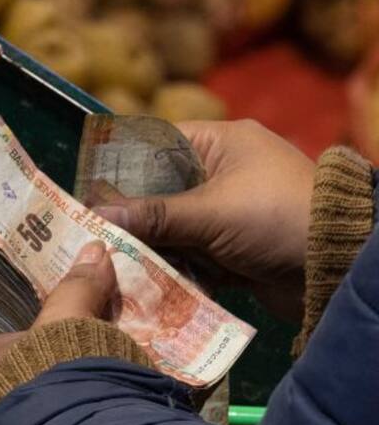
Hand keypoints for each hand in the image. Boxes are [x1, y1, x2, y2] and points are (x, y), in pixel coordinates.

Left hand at [0, 242, 116, 404]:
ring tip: (82, 330)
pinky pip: (53, 401)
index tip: (0, 286)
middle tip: (53, 302)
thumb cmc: (57, 374)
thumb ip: (77, 287)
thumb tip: (94, 248)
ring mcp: (13, 420)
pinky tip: (97, 369)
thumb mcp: (69, 320)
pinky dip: (70, 384)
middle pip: (1, 351)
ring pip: (29, 377)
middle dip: (27, 330)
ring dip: (53, 359)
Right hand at [92, 119, 313, 323]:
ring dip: (146, 246)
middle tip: (89, 234)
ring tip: (107, 262)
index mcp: (221, 144)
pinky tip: (138, 280)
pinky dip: (169, 266)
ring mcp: (226, 212)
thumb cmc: (277, 219)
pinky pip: (188, 253)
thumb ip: (154, 216)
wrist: (338, 265)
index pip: (156, 144)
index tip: (86, 192)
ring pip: (170, 226)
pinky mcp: (231, 247)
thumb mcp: (210, 214)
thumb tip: (98, 215)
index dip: (120, 167)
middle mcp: (222, 172)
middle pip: (158, 191)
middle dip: (129, 216)